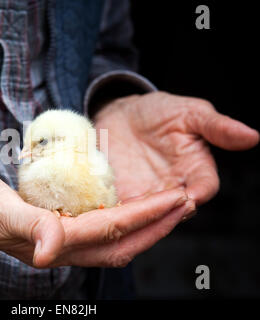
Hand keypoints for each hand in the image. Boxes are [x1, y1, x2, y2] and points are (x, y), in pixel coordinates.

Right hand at [0, 151, 192, 267]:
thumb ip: (26, 226)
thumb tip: (49, 252)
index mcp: (48, 242)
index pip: (109, 231)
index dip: (145, 216)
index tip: (175, 199)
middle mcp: (56, 246)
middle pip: (119, 243)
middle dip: (156, 225)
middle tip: (185, 202)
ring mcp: (55, 237)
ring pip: (111, 238)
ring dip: (143, 222)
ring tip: (168, 204)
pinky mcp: (50, 225)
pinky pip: (95, 227)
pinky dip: (121, 217)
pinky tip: (130, 205)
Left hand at [94, 91, 258, 204]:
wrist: (121, 115)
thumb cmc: (158, 112)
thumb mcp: (188, 112)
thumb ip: (216, 126)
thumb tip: (252, 136)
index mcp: (195, 169)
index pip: (204, 188)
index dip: (199, 193)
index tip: (189, 196)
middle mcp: (172, 187)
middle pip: (175, 209)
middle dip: (165, 212)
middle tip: (152, 209)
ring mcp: (146, 194)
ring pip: (146, 215)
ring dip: (138, 217)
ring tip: (126, 214)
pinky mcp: (121, 195)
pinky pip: (120, 209)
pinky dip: (114, 212)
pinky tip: (105, 211)